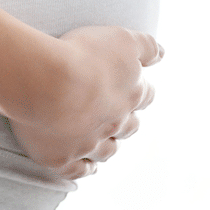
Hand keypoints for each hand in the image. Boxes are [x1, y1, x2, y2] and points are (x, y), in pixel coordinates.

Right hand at [7, 26, 162, 179]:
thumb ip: (146, 46)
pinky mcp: (62, 158)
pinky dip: (84, 169)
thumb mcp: (122, 39)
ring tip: (104, 145)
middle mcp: (114, 123)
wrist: (47, 83)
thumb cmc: (83, 55)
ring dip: (107, 147)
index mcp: (130, 94)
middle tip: (118, 117)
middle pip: (128, 127)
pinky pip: (78, 170)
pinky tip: (86, 167)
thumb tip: (163, 55)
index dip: (140, 91)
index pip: (145, 95)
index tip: (135, 89)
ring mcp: (89, 144)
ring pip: (107, 151)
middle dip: (126, 122)